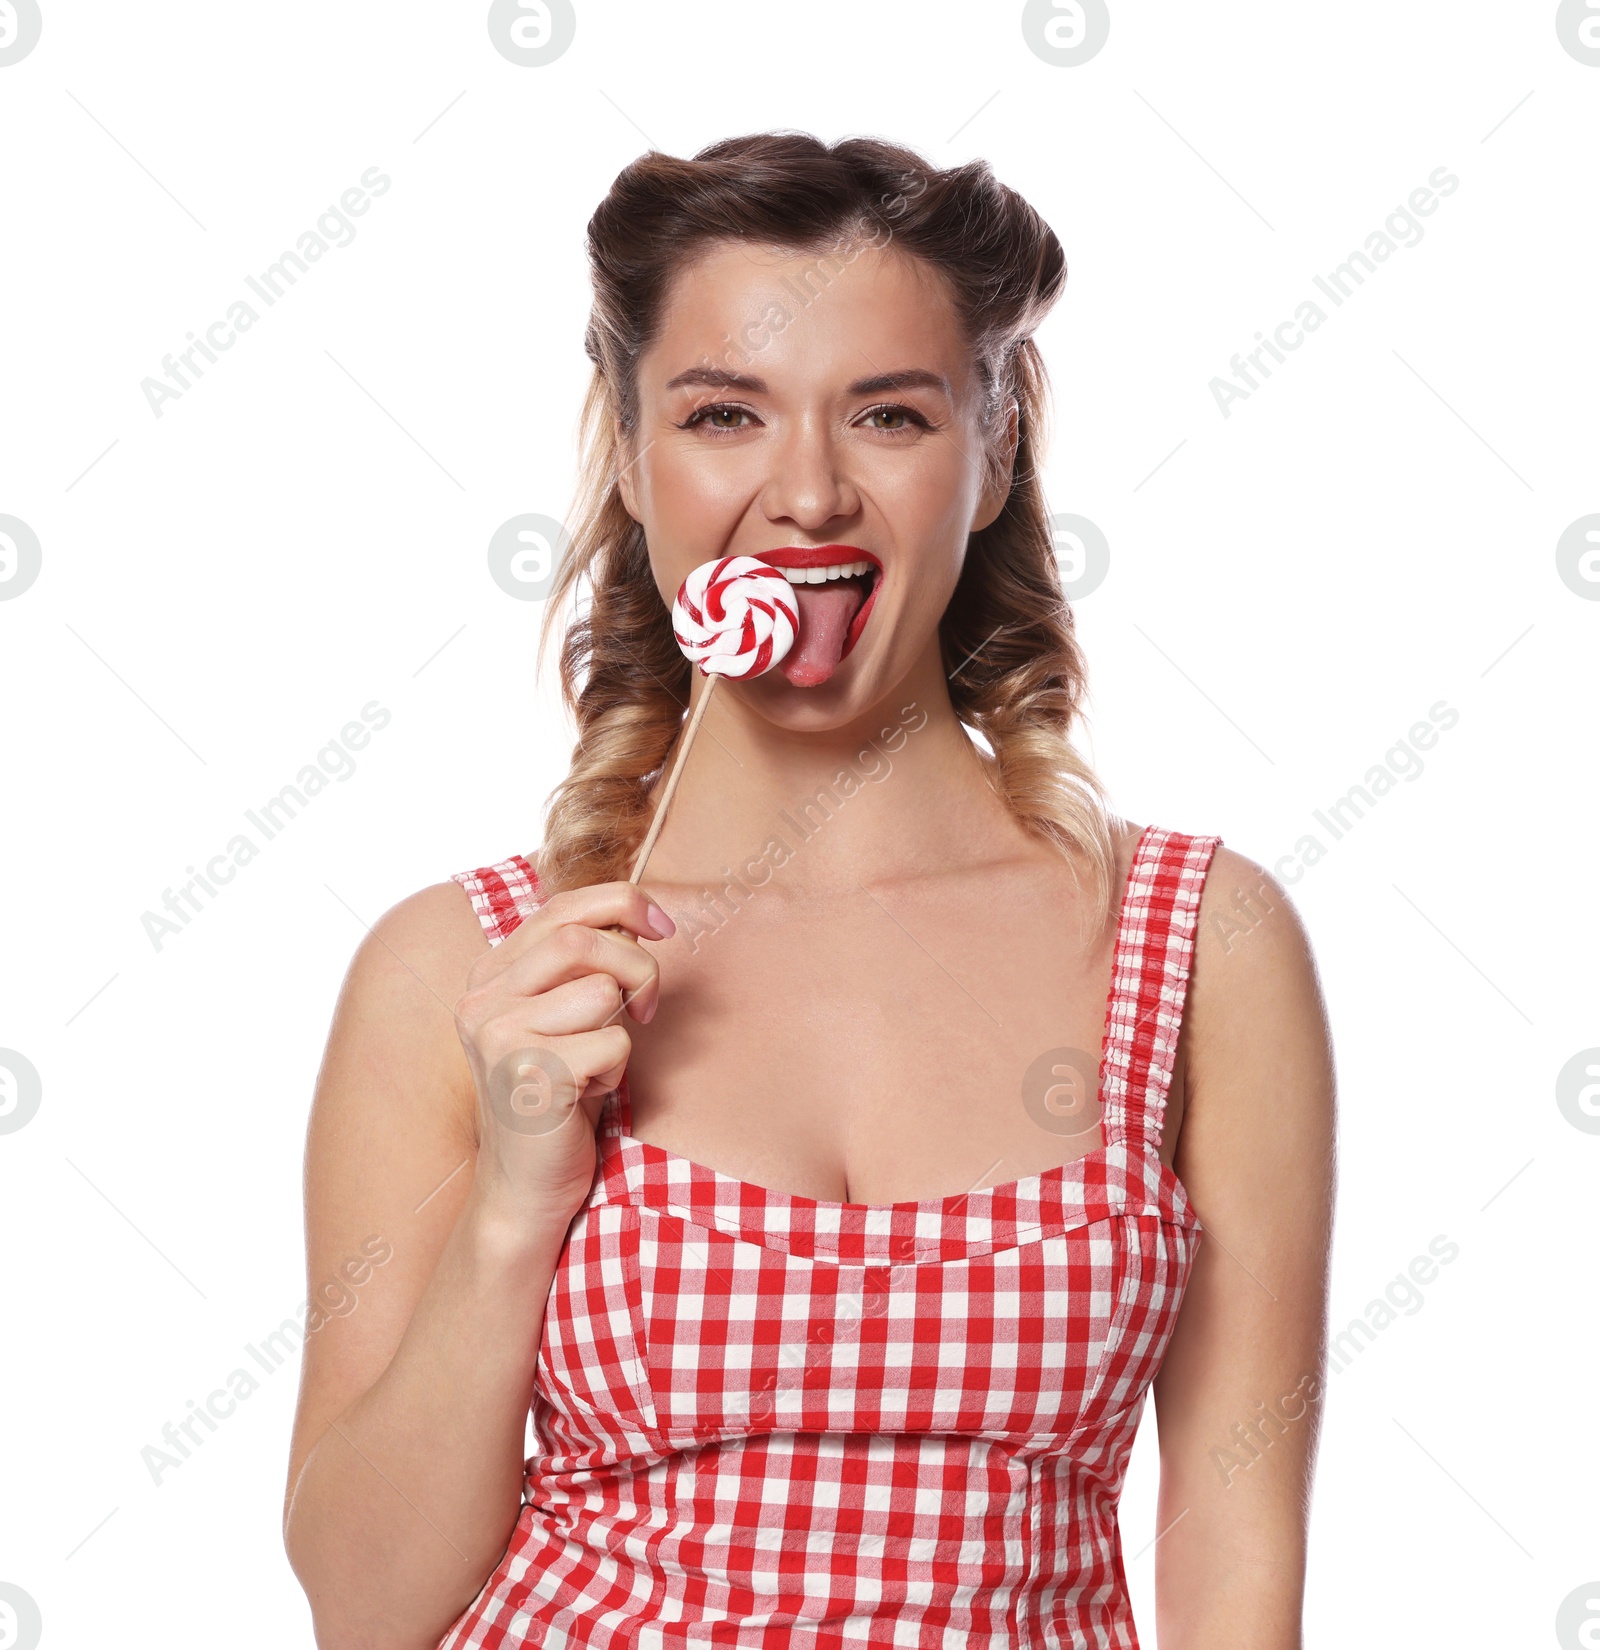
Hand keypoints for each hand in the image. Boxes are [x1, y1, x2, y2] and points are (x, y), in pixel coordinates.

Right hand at [453, 880, 673, 1231]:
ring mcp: (497, 1035)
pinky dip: (616, 1072)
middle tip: (646, 1007)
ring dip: (620, 1031)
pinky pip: (610, 1044)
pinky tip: (587, 1095)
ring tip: (595, 1067)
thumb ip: (580, 968)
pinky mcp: (526, 1074)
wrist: (524, 1188)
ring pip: (600, 992)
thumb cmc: (558, 1099)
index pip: (561, 907)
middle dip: (635, 966)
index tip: (662, 926)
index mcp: (489, 975)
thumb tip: (636, 920)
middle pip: (580, 939)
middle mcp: (482, 999)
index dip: (622, 903)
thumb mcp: (562, 1019)